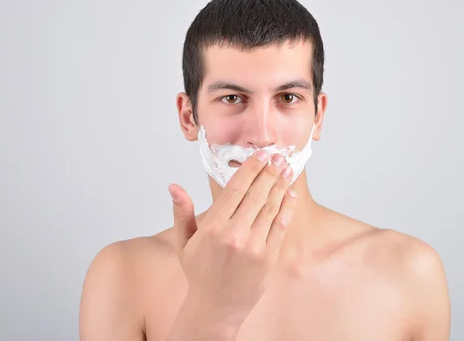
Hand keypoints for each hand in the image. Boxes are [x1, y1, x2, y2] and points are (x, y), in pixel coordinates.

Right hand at [168, 151, 296, 332]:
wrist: (215, 308)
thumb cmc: (199, 273)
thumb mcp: (184, 242)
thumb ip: (182, 212)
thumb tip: (174, 187)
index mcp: (213, 227)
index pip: (236, 189)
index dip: (251, 168)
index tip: (260, 154)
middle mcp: (234, 234)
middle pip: (257, 194)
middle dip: (270, 171)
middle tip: (279, 156)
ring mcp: (253, 246)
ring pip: (271, 208)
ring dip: (280, 185)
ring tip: (286, 169)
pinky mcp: (268, 258)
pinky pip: (280, 227)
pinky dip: (286, 209)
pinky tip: (289, 195)